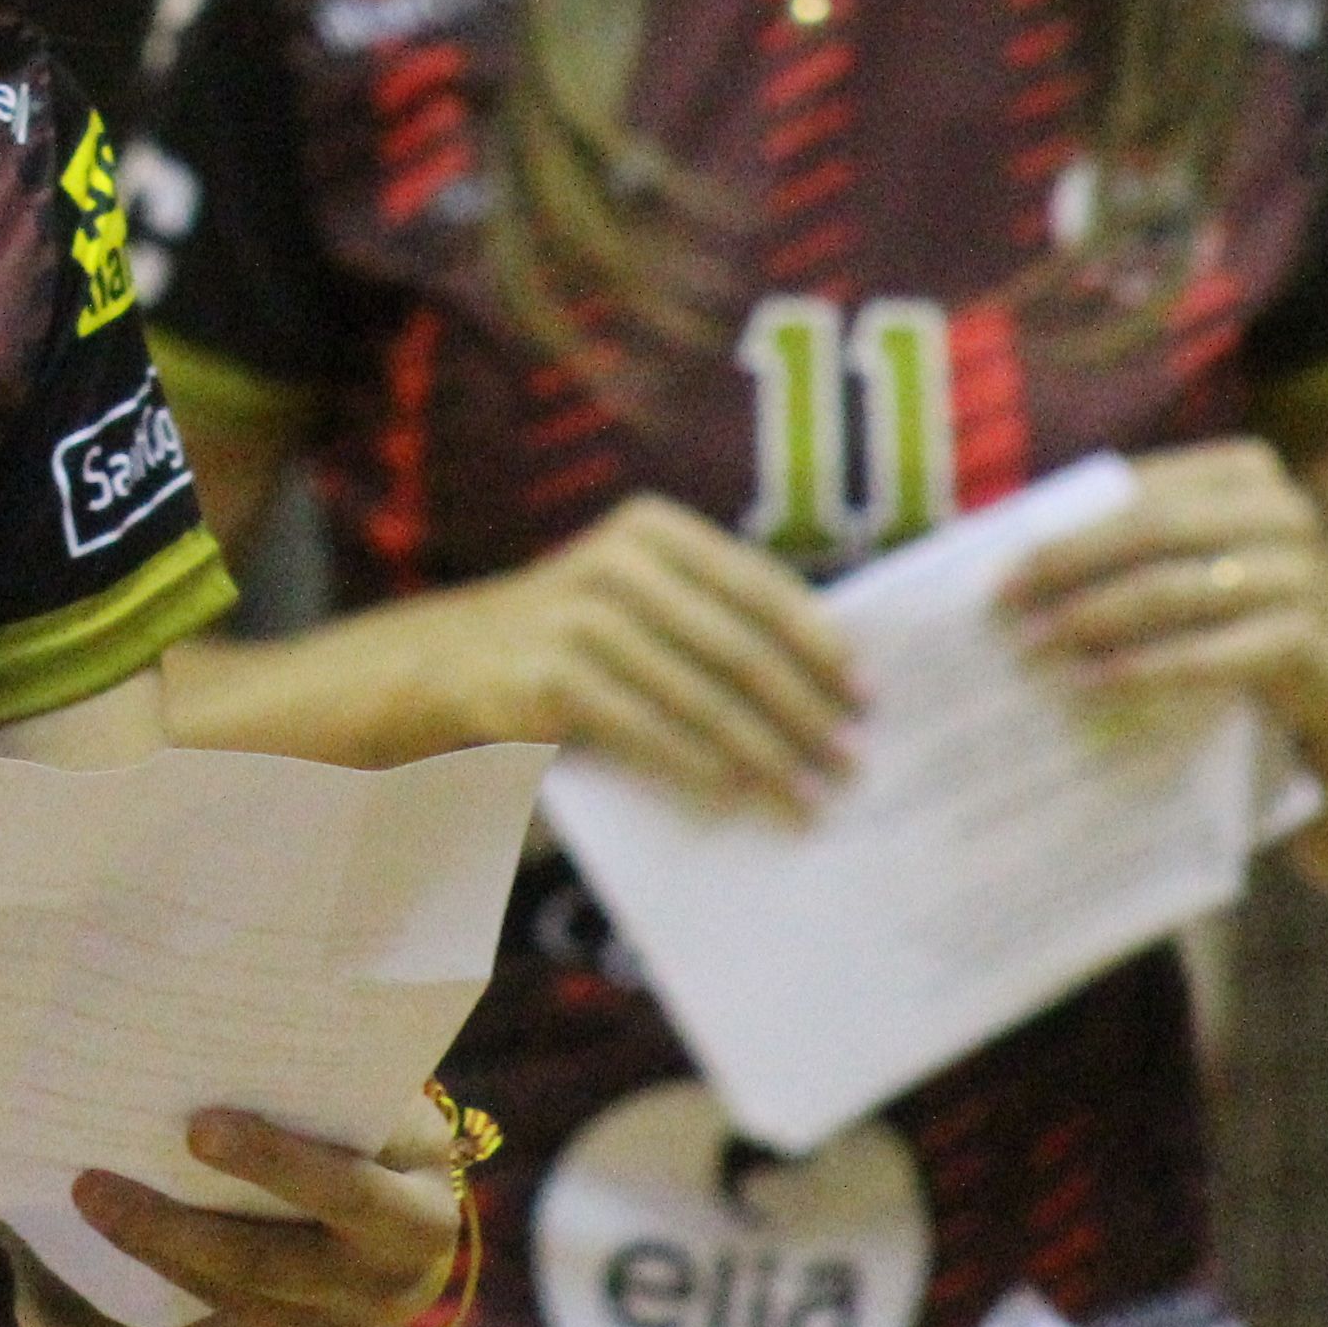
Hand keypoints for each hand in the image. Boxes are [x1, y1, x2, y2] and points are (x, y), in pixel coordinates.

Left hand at [13, 1095, 471, 1326]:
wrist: (413, 1227)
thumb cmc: (380, 1134)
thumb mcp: (384, 1109)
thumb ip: (331, 1080)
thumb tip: (219, 1016)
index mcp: (418, 1211)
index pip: (348, 1189)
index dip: (273, 1162)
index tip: (196, 1127)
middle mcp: (389, 1281)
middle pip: (270, 1258)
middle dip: (176, 1225)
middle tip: (92, 1182)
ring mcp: (346, 1324)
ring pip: (235, 1289)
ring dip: (152, 1244)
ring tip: (88, 1194)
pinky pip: (227, 1306)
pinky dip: (167, 1263)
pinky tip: (116, 1224)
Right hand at [446, 491, 859, 815]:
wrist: (459, 658)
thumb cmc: (586, 634)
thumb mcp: (647, 598)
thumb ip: (719, 618)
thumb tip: (836, 683)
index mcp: (653, 529)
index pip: (757, 583)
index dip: (819, 641)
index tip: (868, 695)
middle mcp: (614, 560)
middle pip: (737, 646)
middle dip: (802, 711)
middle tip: (848, 762)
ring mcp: (575, 617)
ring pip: (698, 696)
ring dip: (762, 755)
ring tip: (805, 797)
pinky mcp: (547, 678)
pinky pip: (643, 730)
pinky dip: (695, 765)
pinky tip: (733, 794)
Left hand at [997, 436, 1327, 732]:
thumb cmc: (1258, 621)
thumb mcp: (1207, 565)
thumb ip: (1140, 545)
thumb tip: (1018, 555)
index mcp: (1248, 472)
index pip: (1136, 492)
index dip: (1061, 529)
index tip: (995, 569)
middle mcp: (1283, 510)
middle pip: (1150, 530)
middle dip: (1066, 568)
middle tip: (1005, 609)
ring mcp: (1307, 573)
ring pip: (1174, 588)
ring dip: (1093, 620)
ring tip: (1035, 650)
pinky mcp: (1315, 639)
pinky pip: (1212, 651)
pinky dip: (1147, 668)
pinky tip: (1096, 684)